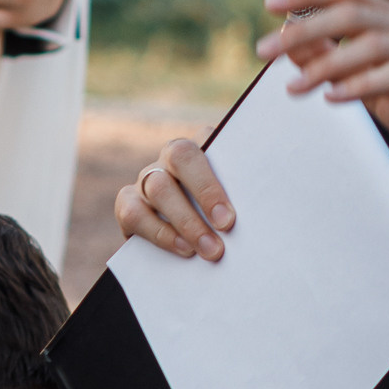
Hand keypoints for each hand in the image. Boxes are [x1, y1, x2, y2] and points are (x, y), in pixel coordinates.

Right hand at [116, 133, 235, 263]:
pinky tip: (184, 250)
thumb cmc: (223, 222)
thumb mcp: (234, 207)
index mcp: (203, 148)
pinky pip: (134, 213)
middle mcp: (171, 157)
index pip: (209, 138)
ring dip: (186, 221)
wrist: (189, 248)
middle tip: (226, 226)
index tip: (231, 213)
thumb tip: (260, 214)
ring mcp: (147, 178)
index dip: (220, 172)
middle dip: (205, 191)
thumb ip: (241, 201)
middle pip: (180, 155)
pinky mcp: (128, 204)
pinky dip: (161, 234)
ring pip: (157, 186)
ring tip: (210, 249)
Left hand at [259, 0, 388, 217]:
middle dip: (306, 26)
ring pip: (377, 42)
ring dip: (329, 62)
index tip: (269, 4)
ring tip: (295, 88)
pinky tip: (336, 96)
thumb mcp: (377, 91)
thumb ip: (341, 64)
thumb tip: (292, 43)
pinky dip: (367, 83)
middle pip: (357, 11)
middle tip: (264, 51)